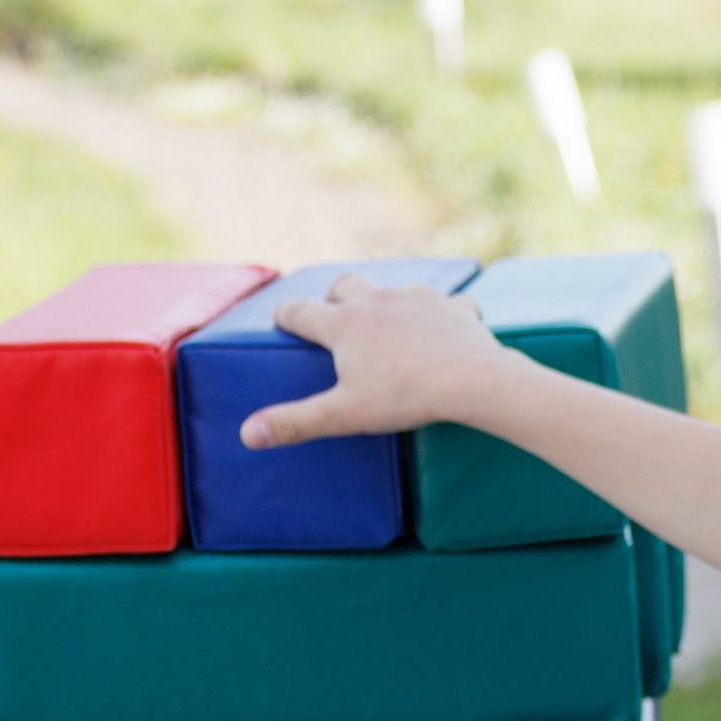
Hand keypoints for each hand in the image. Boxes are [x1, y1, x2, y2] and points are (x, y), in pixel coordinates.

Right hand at [241, 278, 515, 450]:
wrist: (473, 380)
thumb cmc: (406, 397)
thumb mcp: (345, 416)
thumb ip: (295, 422)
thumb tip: (247, 434)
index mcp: (343, 324)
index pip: (299, 312)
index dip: (286, 318)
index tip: (282, 323)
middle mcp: (375, 300)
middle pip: (342, 286)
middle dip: (332, 297)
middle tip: (332, 314)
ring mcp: (416, 298)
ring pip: (390, 288)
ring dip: (383, 300)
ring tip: (386, 320)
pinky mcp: (452, 305)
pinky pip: (445, 301)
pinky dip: (439, 311)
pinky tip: (443, 325)